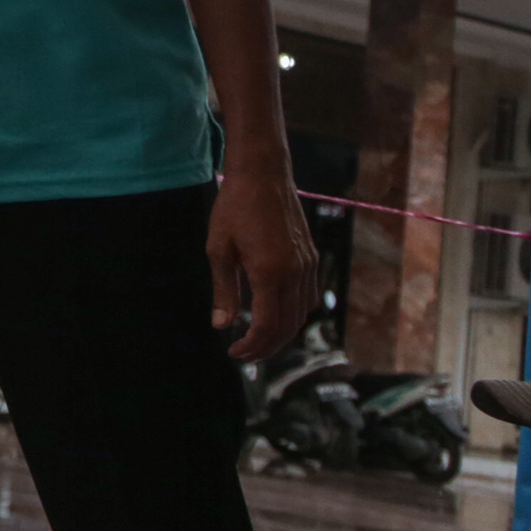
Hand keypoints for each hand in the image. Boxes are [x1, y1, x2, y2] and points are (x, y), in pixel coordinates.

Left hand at [209, 162, 318, 361]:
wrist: (264, 174)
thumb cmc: (234, 208)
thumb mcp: (219, 249)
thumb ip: (223, 290)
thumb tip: (221, 325)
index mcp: (271, 273)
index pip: (268, 326)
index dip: (253, 346)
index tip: (234, 354)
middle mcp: (295, 273)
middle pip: (288, 326)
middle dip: (267, 347)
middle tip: (244, 355)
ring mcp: (307, 265)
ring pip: (301, 315)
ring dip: (281, 334)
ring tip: (257, 340)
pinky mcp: (311, 258)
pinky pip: (307, 297)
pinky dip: (293, 314)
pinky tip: (273, 314)